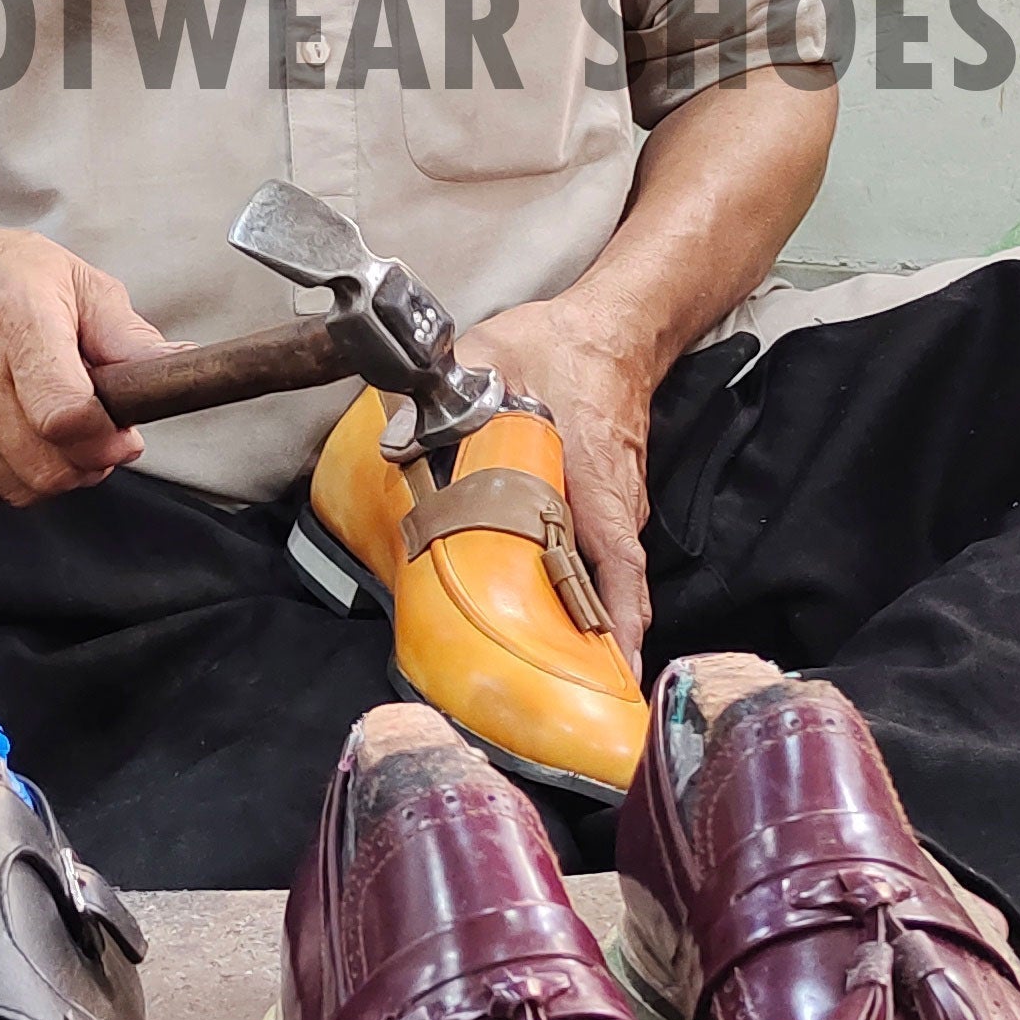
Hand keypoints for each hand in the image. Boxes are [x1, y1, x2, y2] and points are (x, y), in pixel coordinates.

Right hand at [0, 225, 169, 505]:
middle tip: (95, 434)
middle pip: (44, 467)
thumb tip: (178, 369)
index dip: (105, 442)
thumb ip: (128, 336)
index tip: (123, 437)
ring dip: (49, 473)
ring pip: (16, 488)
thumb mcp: (77, 282)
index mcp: (16, 318)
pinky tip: (10, 430)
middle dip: (86, 464)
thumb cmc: (2, 277)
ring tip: (49, 427)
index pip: (64, 414)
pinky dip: (9, 473)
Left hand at [461, 295, 664, 667]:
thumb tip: (399, 435)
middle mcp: (615, 506)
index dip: (617, 625)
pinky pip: (594, 560)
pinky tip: (537, 613)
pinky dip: (575, 591)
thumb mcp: (494, 356)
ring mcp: (616, 508)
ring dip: (578, 621)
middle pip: (610, 591)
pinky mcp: (607, 505)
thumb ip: (444, 393)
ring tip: (540, 668)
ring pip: (602, 580)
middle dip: (586, 645)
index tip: (610, 673)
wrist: (615, 326)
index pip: (620, 567)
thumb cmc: (563, 348)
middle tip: (552, 693)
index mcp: (596, 481)